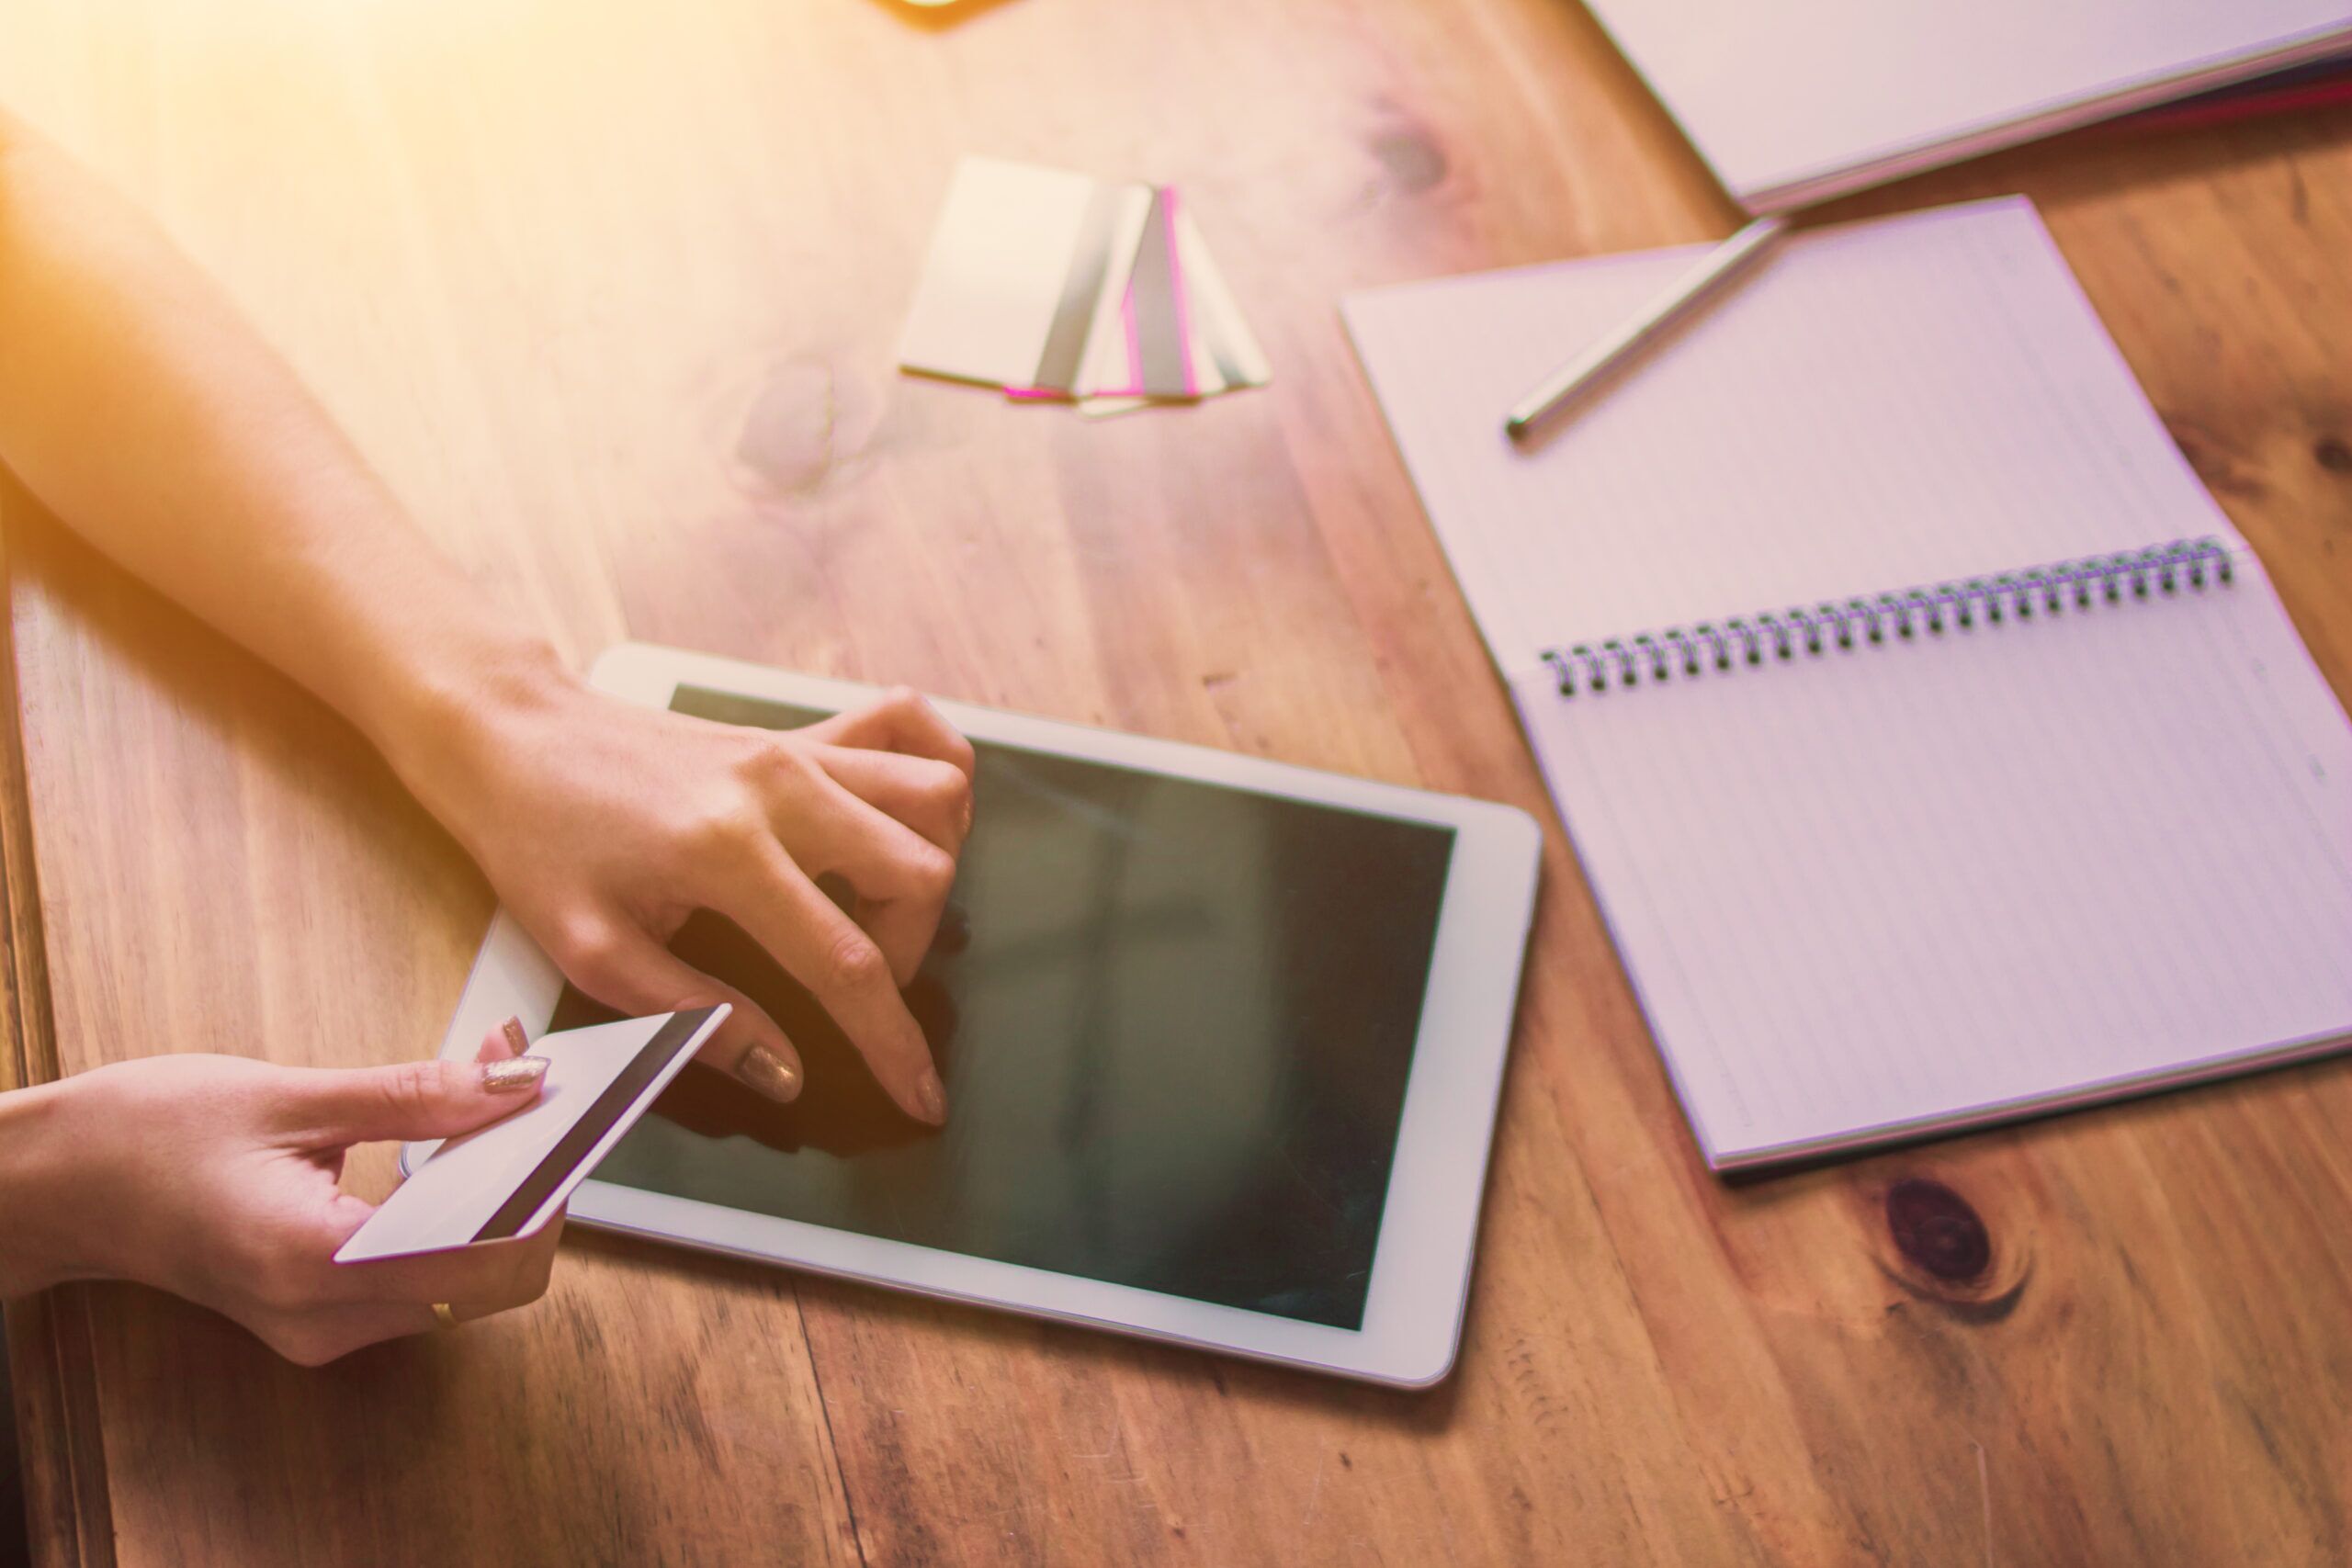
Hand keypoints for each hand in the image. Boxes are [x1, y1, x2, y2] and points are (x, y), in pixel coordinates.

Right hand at [0, 1021, 560, 1362]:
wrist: (56, 1187)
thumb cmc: (146, 1134)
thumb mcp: (289, 1094)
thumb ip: (417, 1094)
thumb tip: (521, 1081)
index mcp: (312, 1262)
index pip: (489, 1261)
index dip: (547, 1191)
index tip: (569, 1113)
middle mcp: (325, 1317)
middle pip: (491, 1277)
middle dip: (529, 1184)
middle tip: (527, 1087)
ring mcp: (324, 1328)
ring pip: (465, 1279)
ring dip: (497, 1195)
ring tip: (488, 1101)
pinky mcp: (324, 1314)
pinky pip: (424, 1275)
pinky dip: (455, 1215)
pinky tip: (446, 1148)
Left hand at [406, 668, 973, 1123]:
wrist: (512, 737)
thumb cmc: (539, 842)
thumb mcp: (595, 953)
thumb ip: (695, 1018)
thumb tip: (782, 1071)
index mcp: (724, 853)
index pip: (846, 963)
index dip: (892, 1043)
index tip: (921, 1096)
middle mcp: (780, 790)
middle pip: (918, 874)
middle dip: (908, 951)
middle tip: (852, 982)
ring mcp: (798, 750)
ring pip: (937, 798)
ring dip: (925, 867)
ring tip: (872, 909)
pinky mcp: (798, 732)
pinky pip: (910, 727)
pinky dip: (934, 772)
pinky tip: (909, 821)